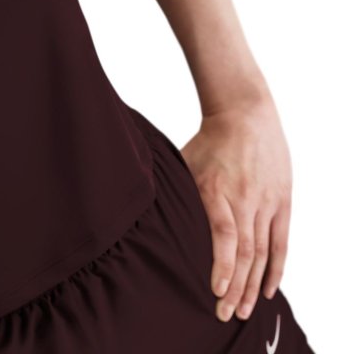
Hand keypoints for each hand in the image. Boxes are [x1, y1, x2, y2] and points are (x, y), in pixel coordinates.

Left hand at [179, 93, 292, 323]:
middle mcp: (245, 200)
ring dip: (253, 285)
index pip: (224, 235)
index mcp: (217, 190)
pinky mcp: (282, 202)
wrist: (245, 115)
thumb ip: (176, 191)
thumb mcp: (184, 162)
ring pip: (262, 253)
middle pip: (244, 252)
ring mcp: (266, 202)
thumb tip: (148, 214)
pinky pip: (281, 242)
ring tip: (243, 311)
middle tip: (224, 314)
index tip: (215, 289)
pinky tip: (268, 290)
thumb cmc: (209, 141)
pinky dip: (276, 268)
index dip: (222, 264)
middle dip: (235, 287)